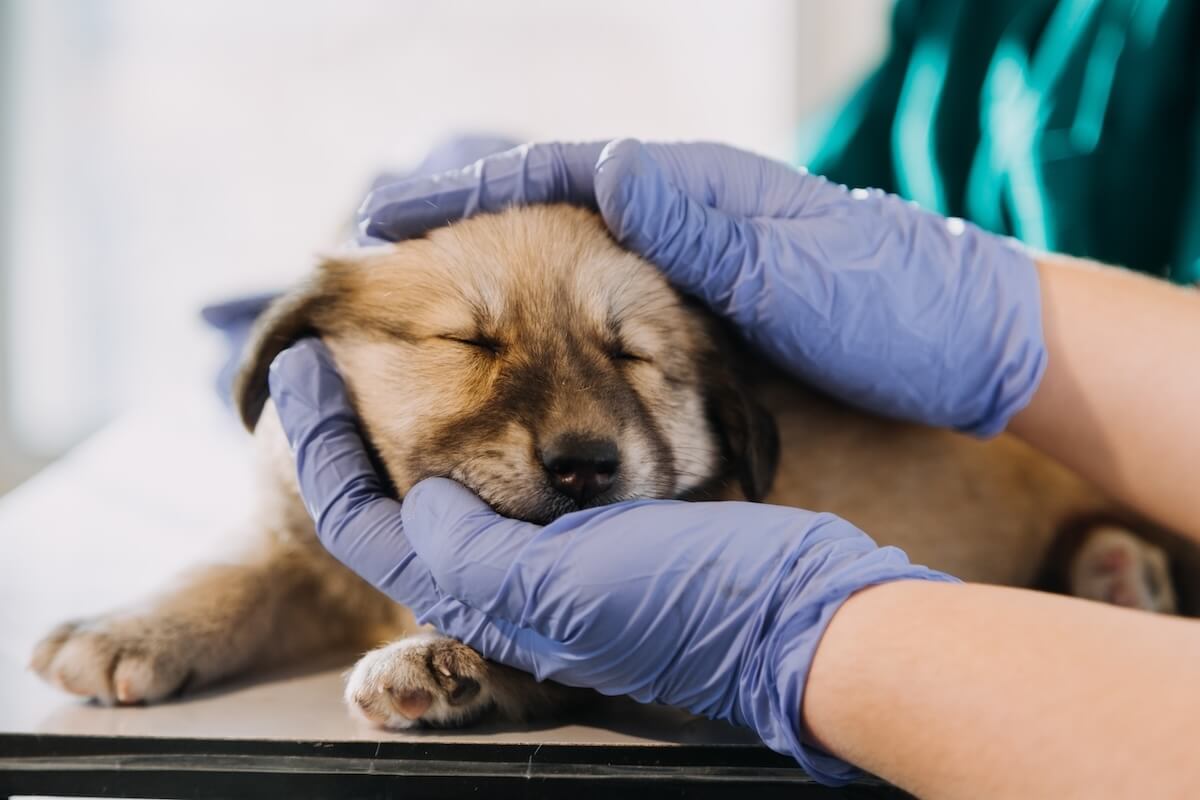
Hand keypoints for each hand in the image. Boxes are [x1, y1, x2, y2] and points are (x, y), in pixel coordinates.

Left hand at [269, 339, 956, 785]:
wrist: (801, 619)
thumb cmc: (688, 601)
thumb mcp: (563, 581)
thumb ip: (469, 550)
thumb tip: (415, 504)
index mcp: (484, 600)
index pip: (364, 526)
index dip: (320, 447)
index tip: (300, 366)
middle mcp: (507, 586)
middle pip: (399, 511)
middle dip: (355, 438)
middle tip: (335, 355)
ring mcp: (555, 561)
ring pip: (457, 493)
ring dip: (416, 429)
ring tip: (395, 358)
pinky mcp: (601, 534)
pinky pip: (522, 482)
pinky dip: (490, 433)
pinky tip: (498, 388)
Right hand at [359, 139, 1044, 434]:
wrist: (972, 344)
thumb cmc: (890, 305)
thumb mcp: (787, 266)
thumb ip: (694, 221)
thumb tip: (604, 166)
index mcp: (698, 189)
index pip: (560, 173)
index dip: (471, 192)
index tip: (393, 218)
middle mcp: (692, 210)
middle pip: (558, 202)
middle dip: (475, 220)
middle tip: (396, 254)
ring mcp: (704, 252)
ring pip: (582, 247)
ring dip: (511, 263)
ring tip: (441, 294)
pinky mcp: (720, 297)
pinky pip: (620, 290)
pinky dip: (564, 302)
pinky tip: (535, 332)